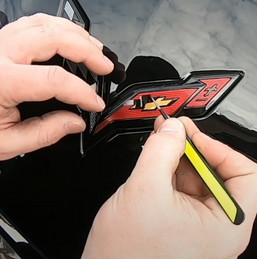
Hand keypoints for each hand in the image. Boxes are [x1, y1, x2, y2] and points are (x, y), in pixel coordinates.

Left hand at [0, 13, 113, 163]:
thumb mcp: (4, 144)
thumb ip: (45, 133)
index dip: (82, 92)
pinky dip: (58, 28)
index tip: (95, 103)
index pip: (54, 79)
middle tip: (105, 65)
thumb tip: (75, 123)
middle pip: (54, 37)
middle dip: (88, 50)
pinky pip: (33, 23)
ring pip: (45, 23)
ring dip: (75, 34)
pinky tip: (69, 38)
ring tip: (94, 49)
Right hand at [82, 117, 256, 258]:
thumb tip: (173, 128)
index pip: (245, 174)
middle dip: (192, 147)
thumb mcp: (145, 189)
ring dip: (178, 154)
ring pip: (195, 177)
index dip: (218, 148)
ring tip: (161, 139)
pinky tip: (156, 156)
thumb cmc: (128, 252)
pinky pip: (180, 185)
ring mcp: (196, 224)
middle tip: (173, 130)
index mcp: (224, 226)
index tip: (192, 136)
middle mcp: (215, 226)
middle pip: (216, 173)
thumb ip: (162, 150)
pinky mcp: (178, 219)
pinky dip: (168, 166)